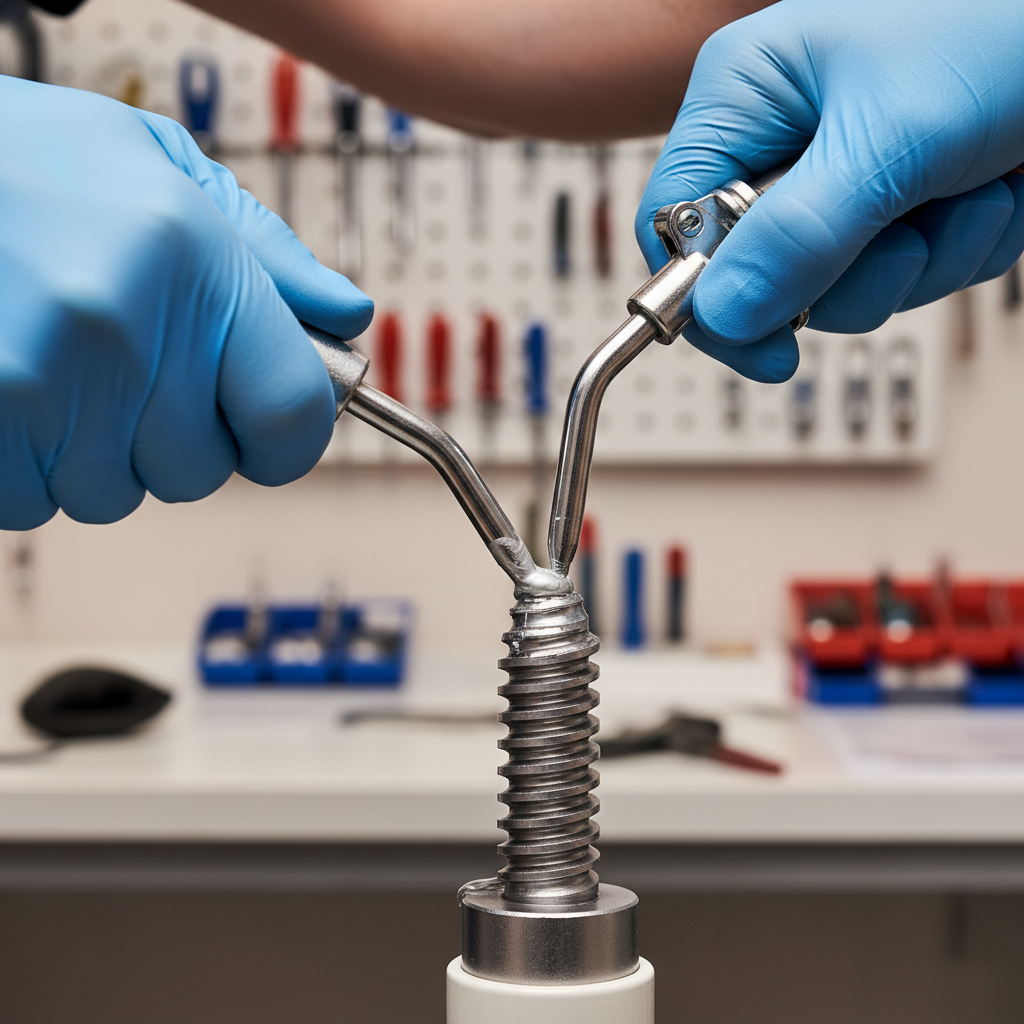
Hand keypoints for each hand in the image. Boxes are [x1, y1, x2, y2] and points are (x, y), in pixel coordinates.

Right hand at [0, 76, 372, 529]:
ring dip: (95, 452)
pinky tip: (14, 393)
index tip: (266, 430)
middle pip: (200, 470)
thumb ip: (268, 256)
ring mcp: (44, 388)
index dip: (286, 436)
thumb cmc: (22, 158)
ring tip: (61, 368)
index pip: (293, 417)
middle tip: (132, 370)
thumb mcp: (163, 170)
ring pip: (113, 494)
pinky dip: (27, 466)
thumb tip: (343, 318)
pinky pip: (32, 502)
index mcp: (195, 265)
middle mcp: (127, 334)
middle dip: (175, 437)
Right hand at [635, 0, 1023, 382]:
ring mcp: (842, 173)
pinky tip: (993, 193)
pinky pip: (904, 273)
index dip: (706, 295)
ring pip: (838, 285)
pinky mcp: (899, 199)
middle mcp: (784, 138)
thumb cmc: (1000, 25)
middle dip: (846, 276)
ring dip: (920, 263)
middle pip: (760, 272)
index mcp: (747, 95)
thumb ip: (798, 238)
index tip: (765, 348)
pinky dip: (960, 250)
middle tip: (903, 239)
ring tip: (969, 195)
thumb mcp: (889, 141)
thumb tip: (722, 315)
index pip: (675, 222)